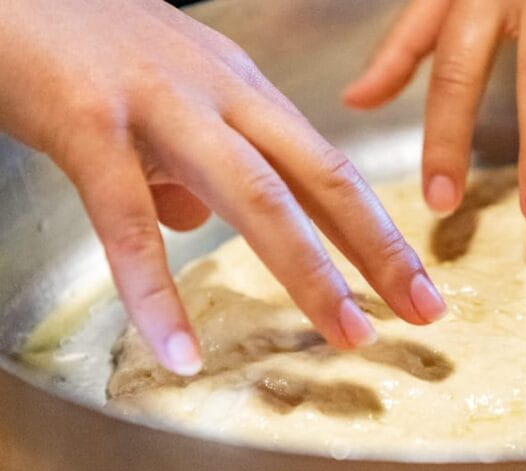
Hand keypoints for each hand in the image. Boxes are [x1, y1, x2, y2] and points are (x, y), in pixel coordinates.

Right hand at [0, 0, 445, 375]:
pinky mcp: (89, 126)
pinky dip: (157, 295)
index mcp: (241, 90)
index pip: (328, 168)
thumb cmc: (83, 46)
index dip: (378, 228)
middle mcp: (218, 93)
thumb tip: (193, 226)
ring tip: (349, 334)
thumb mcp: (163, 99)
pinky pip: (128, 224)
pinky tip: (181, 354)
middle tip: (426, 310)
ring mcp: (159, 107)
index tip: (417, 282)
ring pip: (254, 198)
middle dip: (380, 249)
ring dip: (309, 272)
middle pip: (320, 178)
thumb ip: (189, 163)